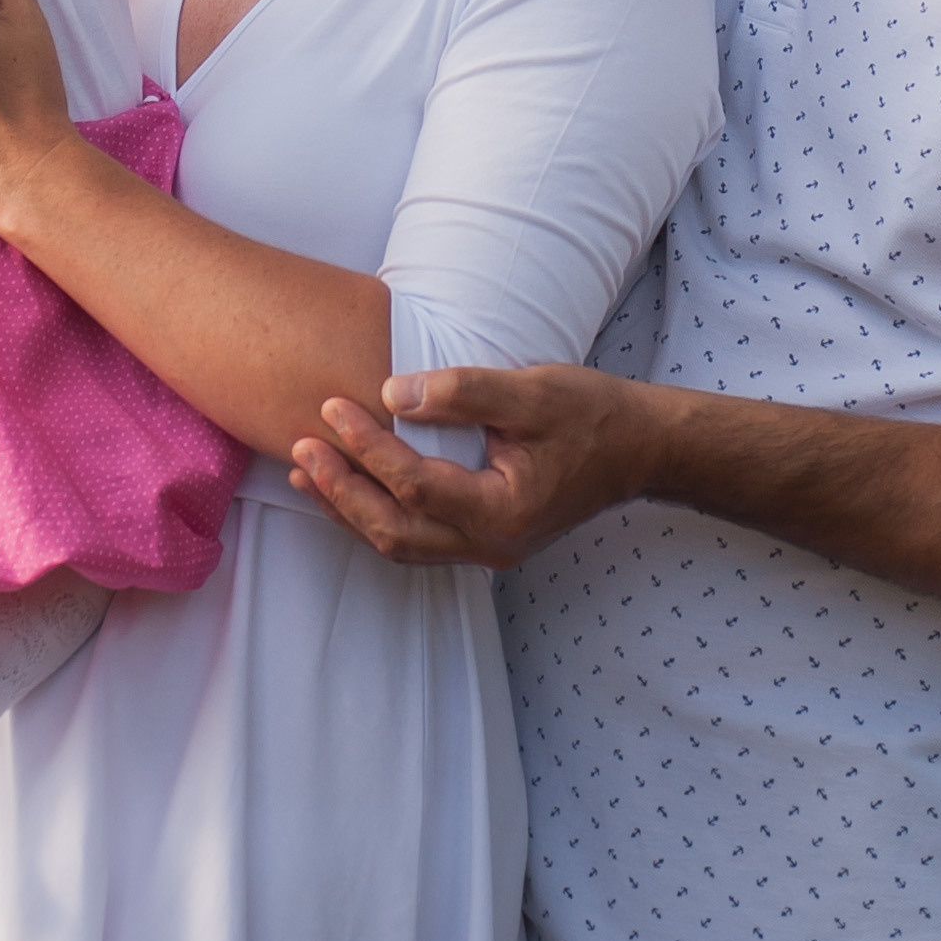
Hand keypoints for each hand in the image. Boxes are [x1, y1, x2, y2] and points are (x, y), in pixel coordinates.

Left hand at [288, 362, 662, 567]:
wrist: (640, 448)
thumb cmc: (592, 414)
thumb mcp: (532, 391)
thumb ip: (463, 392)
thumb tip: (393, 392)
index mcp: (502, 512)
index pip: (414, 484)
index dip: (367, 447)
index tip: (333, 407)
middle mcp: (490, 545)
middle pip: (394, 531)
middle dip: (340, 490)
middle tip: (300, 447)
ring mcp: (487, 549)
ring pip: (399, 543)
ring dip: (349, 508)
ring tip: (306, 470)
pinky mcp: (484, 538)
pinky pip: (415, 538)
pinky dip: (376, 512)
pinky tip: (350, 487)